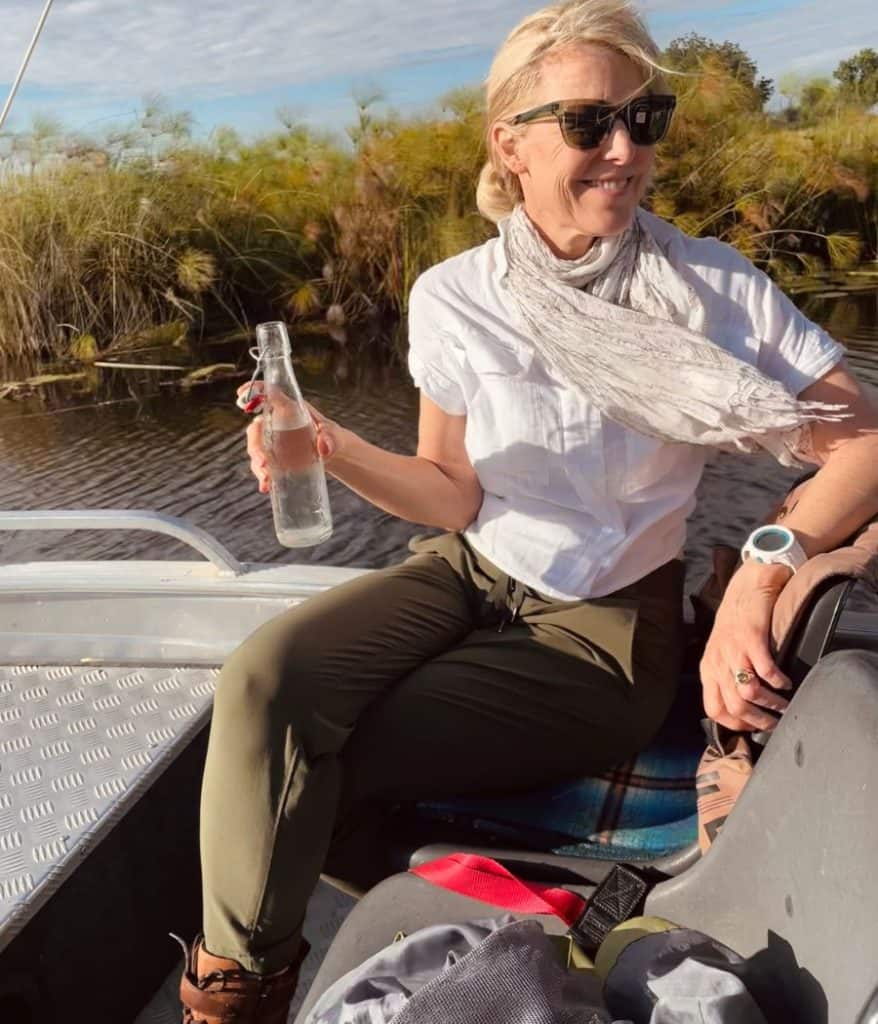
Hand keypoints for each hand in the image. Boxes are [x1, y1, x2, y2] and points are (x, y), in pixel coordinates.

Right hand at [237, 382, 343, 493]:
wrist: (334, 455)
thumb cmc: (333, 438)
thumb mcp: (335, 436)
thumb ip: (331, 438)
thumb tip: (324, 448)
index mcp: (290, 410)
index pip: (268, 395)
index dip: (253, 391)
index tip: (242, 394)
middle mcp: (277, 424)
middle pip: (256, 429)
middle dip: (255, 446)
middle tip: (263, 463)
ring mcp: (274, 442)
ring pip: (257, 450)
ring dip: (258, 465)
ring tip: (267, 479)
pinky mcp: (275, 458)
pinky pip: (263, 466)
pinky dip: (263, 476)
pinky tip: (266, 487)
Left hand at [699, 560, 792, 731]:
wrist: (746, 586)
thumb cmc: (736, 623)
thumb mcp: (722, 653)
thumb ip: (727, 676)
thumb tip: (743, 708)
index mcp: (708, 669)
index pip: (713, 709)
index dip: (735, 724)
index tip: (753, 727)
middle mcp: (716, 662)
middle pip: (734, 706)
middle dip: (758, 720)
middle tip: (776, 722)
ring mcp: (733, 650)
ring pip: (749, 692)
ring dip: (771, 704)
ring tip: (785, 704)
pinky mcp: (751, 637)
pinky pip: (765, 670)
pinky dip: (779, 682)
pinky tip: (787, 682)